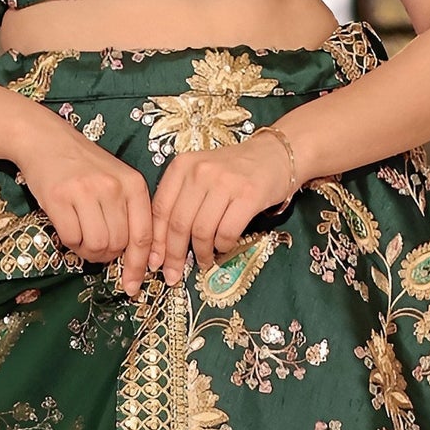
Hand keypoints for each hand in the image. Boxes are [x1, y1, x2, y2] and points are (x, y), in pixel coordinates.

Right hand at [12, 115, 155, 295]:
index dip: (138, 266)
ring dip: (87, 251)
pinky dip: (69, 241)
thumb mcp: (116, 181)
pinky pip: (71, 238)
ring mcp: (86, 191)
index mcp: (133, 184)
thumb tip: (138, 259)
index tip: (132, 286)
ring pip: (96, 245)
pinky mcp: (59, 197)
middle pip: (118, 245)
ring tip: (80, 235)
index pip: (142, 235)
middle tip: (94, 244)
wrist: (45, 139)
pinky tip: (66, 226)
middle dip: (106, 254)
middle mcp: (113, 187)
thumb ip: (129, 213)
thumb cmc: (84, 166)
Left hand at [150, 131, 296, 285]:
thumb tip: (163, 245)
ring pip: (201, 231)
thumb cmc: (234, 171)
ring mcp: (225, 182)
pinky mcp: (249, 195)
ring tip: (205, 260)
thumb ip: (180, 201)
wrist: (275, 154)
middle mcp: (201, 171)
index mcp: (182, 166)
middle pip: (179, 223)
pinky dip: (223, 246)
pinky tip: (224, 247)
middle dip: (174, 255)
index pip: (161, 209)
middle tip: (174, 274)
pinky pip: (227, 232)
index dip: (156, 241)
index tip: (155, 262)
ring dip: (202, 253)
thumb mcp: (200, 175)